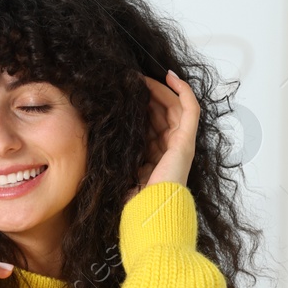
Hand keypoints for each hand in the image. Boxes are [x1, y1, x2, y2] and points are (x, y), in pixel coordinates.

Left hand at [128, 69, 199, 203]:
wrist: (150, 211)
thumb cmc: (136, 201)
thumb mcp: (121, 174)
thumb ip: (117, 160)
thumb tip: (97, 146)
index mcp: (156, 156)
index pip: (151, 123)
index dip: (140, 107)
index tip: (124, 93)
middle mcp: (170, 148)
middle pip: (163, 112)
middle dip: (148, 94)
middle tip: (131, 80)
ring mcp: (181, 143)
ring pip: (174, 106)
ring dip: (160, 89)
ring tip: (143, 77)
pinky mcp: (186, 140)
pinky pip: (191, 108)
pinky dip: (183, 90)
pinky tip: (169, 76)